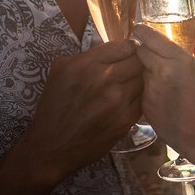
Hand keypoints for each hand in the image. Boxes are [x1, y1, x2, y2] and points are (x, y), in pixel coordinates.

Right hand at [21, 40, 143, 179]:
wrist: (52, 147)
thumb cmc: (54, 107)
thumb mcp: (60, 71)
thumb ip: (85, 55)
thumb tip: (111, 48)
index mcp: (85, 65)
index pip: (123, 47)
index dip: (128, 49)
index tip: (127, 53)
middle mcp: (103, 79)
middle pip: (137, 62)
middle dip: (134, 64)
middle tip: (129, 70)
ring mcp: (117, 100)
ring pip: (142, 80)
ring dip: (136, 82)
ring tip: (126, 87)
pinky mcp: (125, 119)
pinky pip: (141, 100)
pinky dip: (136, 99)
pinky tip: (124, 102)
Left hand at [133, 25, 194, 161]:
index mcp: (179, 61)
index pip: (149, 38)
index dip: (141, 31)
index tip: (139, 28)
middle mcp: (161, 73)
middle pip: (140, 52)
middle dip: (144, 50)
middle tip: (151, 52)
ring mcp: (150, 90)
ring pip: (140, 71)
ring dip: (147, 70)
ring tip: (162, 78)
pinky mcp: (145, 106)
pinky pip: (142, 89)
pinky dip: (148, 88)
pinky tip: (163, 95)